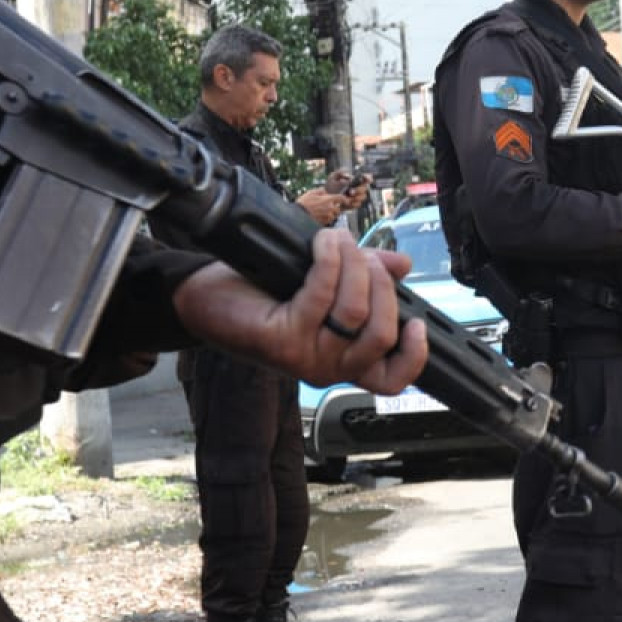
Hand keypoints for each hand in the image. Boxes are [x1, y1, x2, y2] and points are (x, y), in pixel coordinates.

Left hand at [171, 229, 427, 393]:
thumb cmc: (262, 294)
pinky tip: (323, 242)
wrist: (204, 299)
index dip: (414, 356)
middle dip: (381, 284)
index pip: (391, 380)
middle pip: (382, 334)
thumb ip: (365, 277)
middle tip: (365, 257)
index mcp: (343, 361)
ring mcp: (305, 358)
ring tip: (338, 241)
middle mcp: (327, 368)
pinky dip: (329, 259)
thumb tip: (402, 265)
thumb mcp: (323, 285)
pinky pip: (324, 294)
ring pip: (356, 313)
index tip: (417, 324)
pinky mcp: (282, 339)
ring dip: (354, 264)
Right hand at [296, 187, 349, 226]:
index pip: (341, 198)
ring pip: (334, 215)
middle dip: (335, 207)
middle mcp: (330, 208)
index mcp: (328, 200)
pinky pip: (329, 220)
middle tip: (327, 206)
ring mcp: (328, 216)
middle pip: (338, 208)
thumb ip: (321, 191)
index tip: (346, 200)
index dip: (345, 199)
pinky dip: (326, 218)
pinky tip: (319, 216)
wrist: (298, 215)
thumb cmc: (304, 203)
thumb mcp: (312, 192)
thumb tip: (326, 192)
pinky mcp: (325, 222)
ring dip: (331, 213)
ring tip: (322, 211)